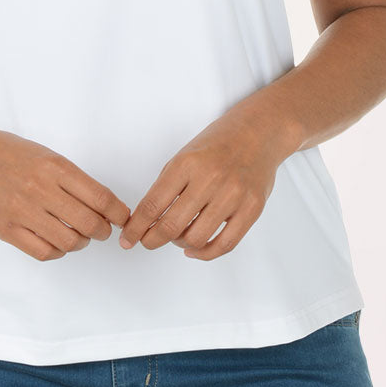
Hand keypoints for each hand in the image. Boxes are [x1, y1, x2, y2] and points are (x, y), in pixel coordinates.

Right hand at [0, 126, 131, 261]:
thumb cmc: (11, 155)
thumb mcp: (47, 156)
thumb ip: (73, 180)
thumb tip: (104, 207)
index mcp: (55, 167)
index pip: (100, 197)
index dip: (117, 213)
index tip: (122, 218)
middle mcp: (40, 189)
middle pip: (88, 223)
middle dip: (103, 232)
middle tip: (102, 231)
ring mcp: (21, 211)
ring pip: (68, 242)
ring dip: (81, 243)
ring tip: (78, 236)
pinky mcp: (6, 229)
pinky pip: (43, 252)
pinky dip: (57, 252)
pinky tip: (57, 243)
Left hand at [118, 107, 283, 258]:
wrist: (258, 133)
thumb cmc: (216, 145)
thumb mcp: (184, 156)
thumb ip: (166, 187)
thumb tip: (145, 221)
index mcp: (186, 164)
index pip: (152, 205)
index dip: (135, 228)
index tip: (127, 239)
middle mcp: (210, 179)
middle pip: (171, 226)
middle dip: (152, 240)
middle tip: (147, 242)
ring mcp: (233, 195)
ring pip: (196, 238)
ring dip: (180, 245)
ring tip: (178, 239)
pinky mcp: (252, 208)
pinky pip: (225, 244)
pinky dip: (205, 253)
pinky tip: (195, 250)